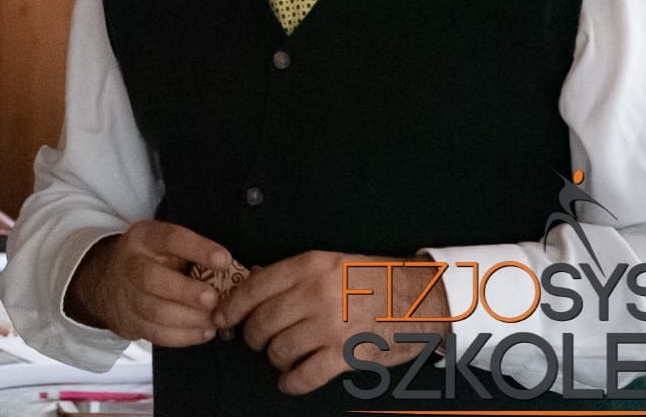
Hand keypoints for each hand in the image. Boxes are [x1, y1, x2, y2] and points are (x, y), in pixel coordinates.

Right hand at [66, 219, 233, 347]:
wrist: (109, 280)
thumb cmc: (154, 260)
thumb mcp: (167, 246)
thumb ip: (195, 255)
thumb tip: (236, 273)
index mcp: (145, 238)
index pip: (170, 238)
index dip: (198, 249)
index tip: (224, 261)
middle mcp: (131, 264)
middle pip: (153, 279)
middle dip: (186, 292)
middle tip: (213, 299)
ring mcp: (127, 295)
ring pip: (155, 311)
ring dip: (189, 318)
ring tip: (214, 321)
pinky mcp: (130, 322)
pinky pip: (156, 334)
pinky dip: (184, 337)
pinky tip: (205, 333)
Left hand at [215, 252, 448, 395]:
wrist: (422, 299)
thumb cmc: (373, 280)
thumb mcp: (330, 263)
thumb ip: (293, 275)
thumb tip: (252, 284)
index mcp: (308, 266)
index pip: (252, 288)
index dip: (231, 307)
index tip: (222, 318)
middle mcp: (314, 294)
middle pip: (261, 322)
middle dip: (253, 337)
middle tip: (259, 341)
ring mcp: (330, 326)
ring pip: (279, 350)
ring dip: (275, 360)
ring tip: (283, 358)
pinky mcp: (346, 355)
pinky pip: (304, 376)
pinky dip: (291, 383)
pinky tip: (290, 381)